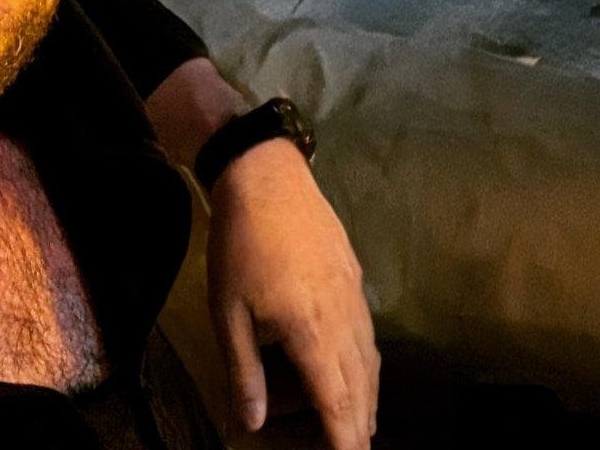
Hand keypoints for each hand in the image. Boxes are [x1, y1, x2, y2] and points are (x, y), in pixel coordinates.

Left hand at [206, 137, 378, 448]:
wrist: (266, 177)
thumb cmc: (240, 244)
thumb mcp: (228, 310)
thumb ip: (244, 370)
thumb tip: (251, 422)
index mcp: (312, 333)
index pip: (338, 404)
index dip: (344, 442)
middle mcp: (344, 319)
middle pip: (362, 388)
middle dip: (358, 427)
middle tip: (350, 448)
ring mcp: (354, 295)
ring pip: (371, 361)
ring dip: (367, 398)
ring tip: (360, 425)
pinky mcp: (355, 275)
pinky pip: (369, 333)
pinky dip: (367, 363)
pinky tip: (357, 365)